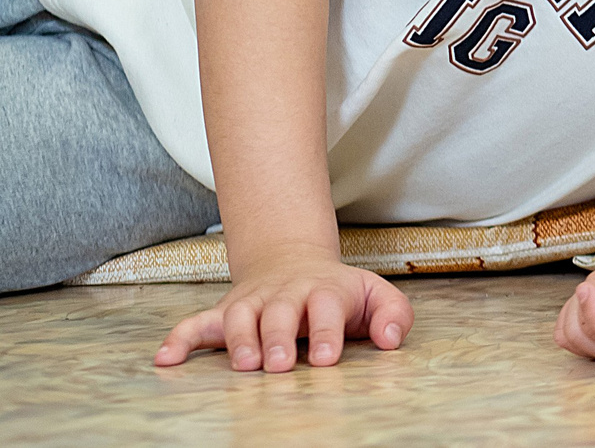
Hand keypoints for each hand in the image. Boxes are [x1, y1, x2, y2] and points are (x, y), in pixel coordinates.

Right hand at [156, 245, 410, 371]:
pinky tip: (165, 359)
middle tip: (279, 365)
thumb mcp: (376, 295)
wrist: (296, 264)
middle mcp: (286, 294)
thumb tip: (392, 339)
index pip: (326, 307)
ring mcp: (253, 302)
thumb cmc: (341, 293)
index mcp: (324, 290)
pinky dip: (179, 338)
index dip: (326, 331)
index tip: (326, 358)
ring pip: (239, 317)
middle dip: (278, 338)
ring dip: (238, 340)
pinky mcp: (226, 313)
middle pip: (279, 312)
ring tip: (244, 366)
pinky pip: (197, 323)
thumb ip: (393, 315)